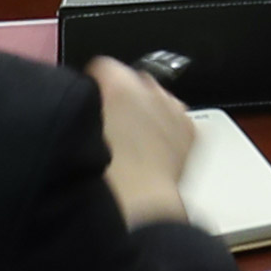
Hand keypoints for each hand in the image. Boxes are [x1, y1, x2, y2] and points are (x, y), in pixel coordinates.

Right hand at [85, 58, 197, 228]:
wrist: (138, 204)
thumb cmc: (106, 178)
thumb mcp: (80, 134)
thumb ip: (85, 111)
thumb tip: (86, 110)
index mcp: (116, 84)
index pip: (102, 66)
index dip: (95, 85)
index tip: (92, 101)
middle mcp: (149, 89)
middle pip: (133, 79)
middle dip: (125, 98)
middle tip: (114, 127)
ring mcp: (173, 108)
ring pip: (158, 98)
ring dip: (148, 112)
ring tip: (135, 142)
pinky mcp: (191, 128)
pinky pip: (178, 118)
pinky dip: (169, 129)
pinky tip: (156, 151)